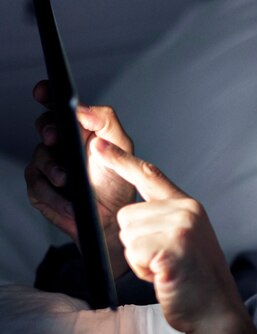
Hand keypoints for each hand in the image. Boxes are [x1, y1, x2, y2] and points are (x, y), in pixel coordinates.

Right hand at [25, 80, 134, 276]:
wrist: (111, 220)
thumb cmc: (117, 183)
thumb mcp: (121, 148)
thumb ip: (107, 122)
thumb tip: (83, 108)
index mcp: (80, 129)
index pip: (59, 106)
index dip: (48, 94)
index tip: (44, 92)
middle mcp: (62, 143)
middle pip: (44, 125)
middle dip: (48, 130)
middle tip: (56, 138)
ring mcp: (48, 165)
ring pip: (39, 156)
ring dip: (54, 169)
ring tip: (68, 180)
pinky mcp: (40, 188)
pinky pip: (37, 184)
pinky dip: (53, 194)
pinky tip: (68, 201)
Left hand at [91, 138, 240, 332]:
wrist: (217, 310)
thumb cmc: (196, 281)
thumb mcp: (186, 240)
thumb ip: (165, 220)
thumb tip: (131, 216)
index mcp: (189, 206)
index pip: (151, 176)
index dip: (122, 160)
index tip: (100, 146)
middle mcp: (186, 211)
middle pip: (128, 214)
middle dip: (136, 243)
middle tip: (163, 260)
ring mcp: (180, 228)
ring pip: (127, 234)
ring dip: (139, 258)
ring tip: (165, 268)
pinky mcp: (171, 248)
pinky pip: (133, 252)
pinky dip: (142, 270)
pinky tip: (164, 275)